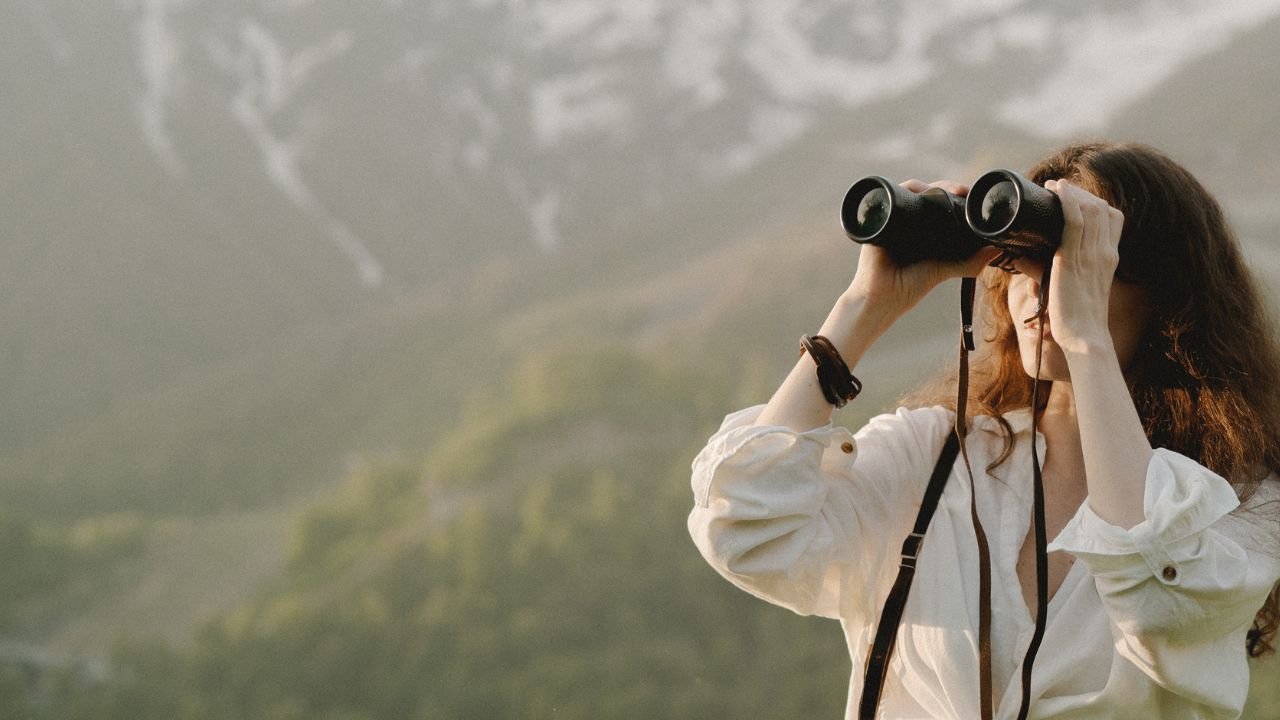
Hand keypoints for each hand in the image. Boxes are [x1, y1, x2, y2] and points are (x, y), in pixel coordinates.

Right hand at [846, 179, 1000, 312]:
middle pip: (928, 192)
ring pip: (912, 191)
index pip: (942, 203)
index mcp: (925, 228)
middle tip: (961, 190)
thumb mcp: (944, 270)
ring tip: (945, 190)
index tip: (971, 193)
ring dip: (927, 185)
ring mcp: (894, 218)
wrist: (880, 298)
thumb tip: (998, 249)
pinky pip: (890, 197)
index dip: (955, 194)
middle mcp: (910, 219)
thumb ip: (969, 262)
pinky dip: (901, 189)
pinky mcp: (880, 219)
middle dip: (945, 186)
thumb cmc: (909, 286)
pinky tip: (916, 188)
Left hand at [1041, 179, 1123, 353]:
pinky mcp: (1072, 258)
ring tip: (1053, 186)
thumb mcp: (1080, 288)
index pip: (1112, 218)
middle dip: (1081, 194)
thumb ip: (1070, 271)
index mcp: (1110, 258)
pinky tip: (1056, 190)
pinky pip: (1074, 221)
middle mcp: (1104, 252)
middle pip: (1101, 208)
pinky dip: (1066, 201)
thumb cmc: (1078, 319)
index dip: (1096, 203)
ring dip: (1071, 193)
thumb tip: (1040, 260)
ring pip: (1088, 209)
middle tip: (1059, 188)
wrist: (1085, 337)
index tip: (1076, 198)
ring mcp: (1091, 254)